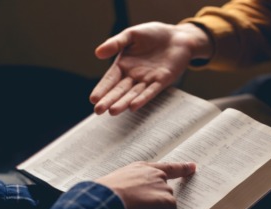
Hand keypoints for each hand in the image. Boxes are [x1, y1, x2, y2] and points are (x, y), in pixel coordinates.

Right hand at [90, 22, 211, 114]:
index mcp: (124, 65)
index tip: (93, 99)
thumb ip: (115, 43)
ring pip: (133, 94)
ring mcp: (148, 80)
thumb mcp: (131, 35)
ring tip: (113, 111)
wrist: (178, 37)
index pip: (110, 80)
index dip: (102, 89)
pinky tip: (133, 106)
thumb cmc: (153, 34)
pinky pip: (151, 91)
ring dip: (123, 102)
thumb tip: (97, 53)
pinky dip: (142, 98)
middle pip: (119, 90)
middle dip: (109, 100)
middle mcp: (134, 76)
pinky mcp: (162, 81)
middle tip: (99, 111)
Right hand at [95, 161, 195, 208]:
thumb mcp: (117, 187)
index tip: (193, 167)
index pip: (167, 167)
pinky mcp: (168, 203)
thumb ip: (131, 193)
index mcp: (142, 169)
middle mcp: (156, 176)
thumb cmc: (102, 196)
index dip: (181, 168)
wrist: (104, 199)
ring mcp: (164, 188)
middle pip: (165, 197)